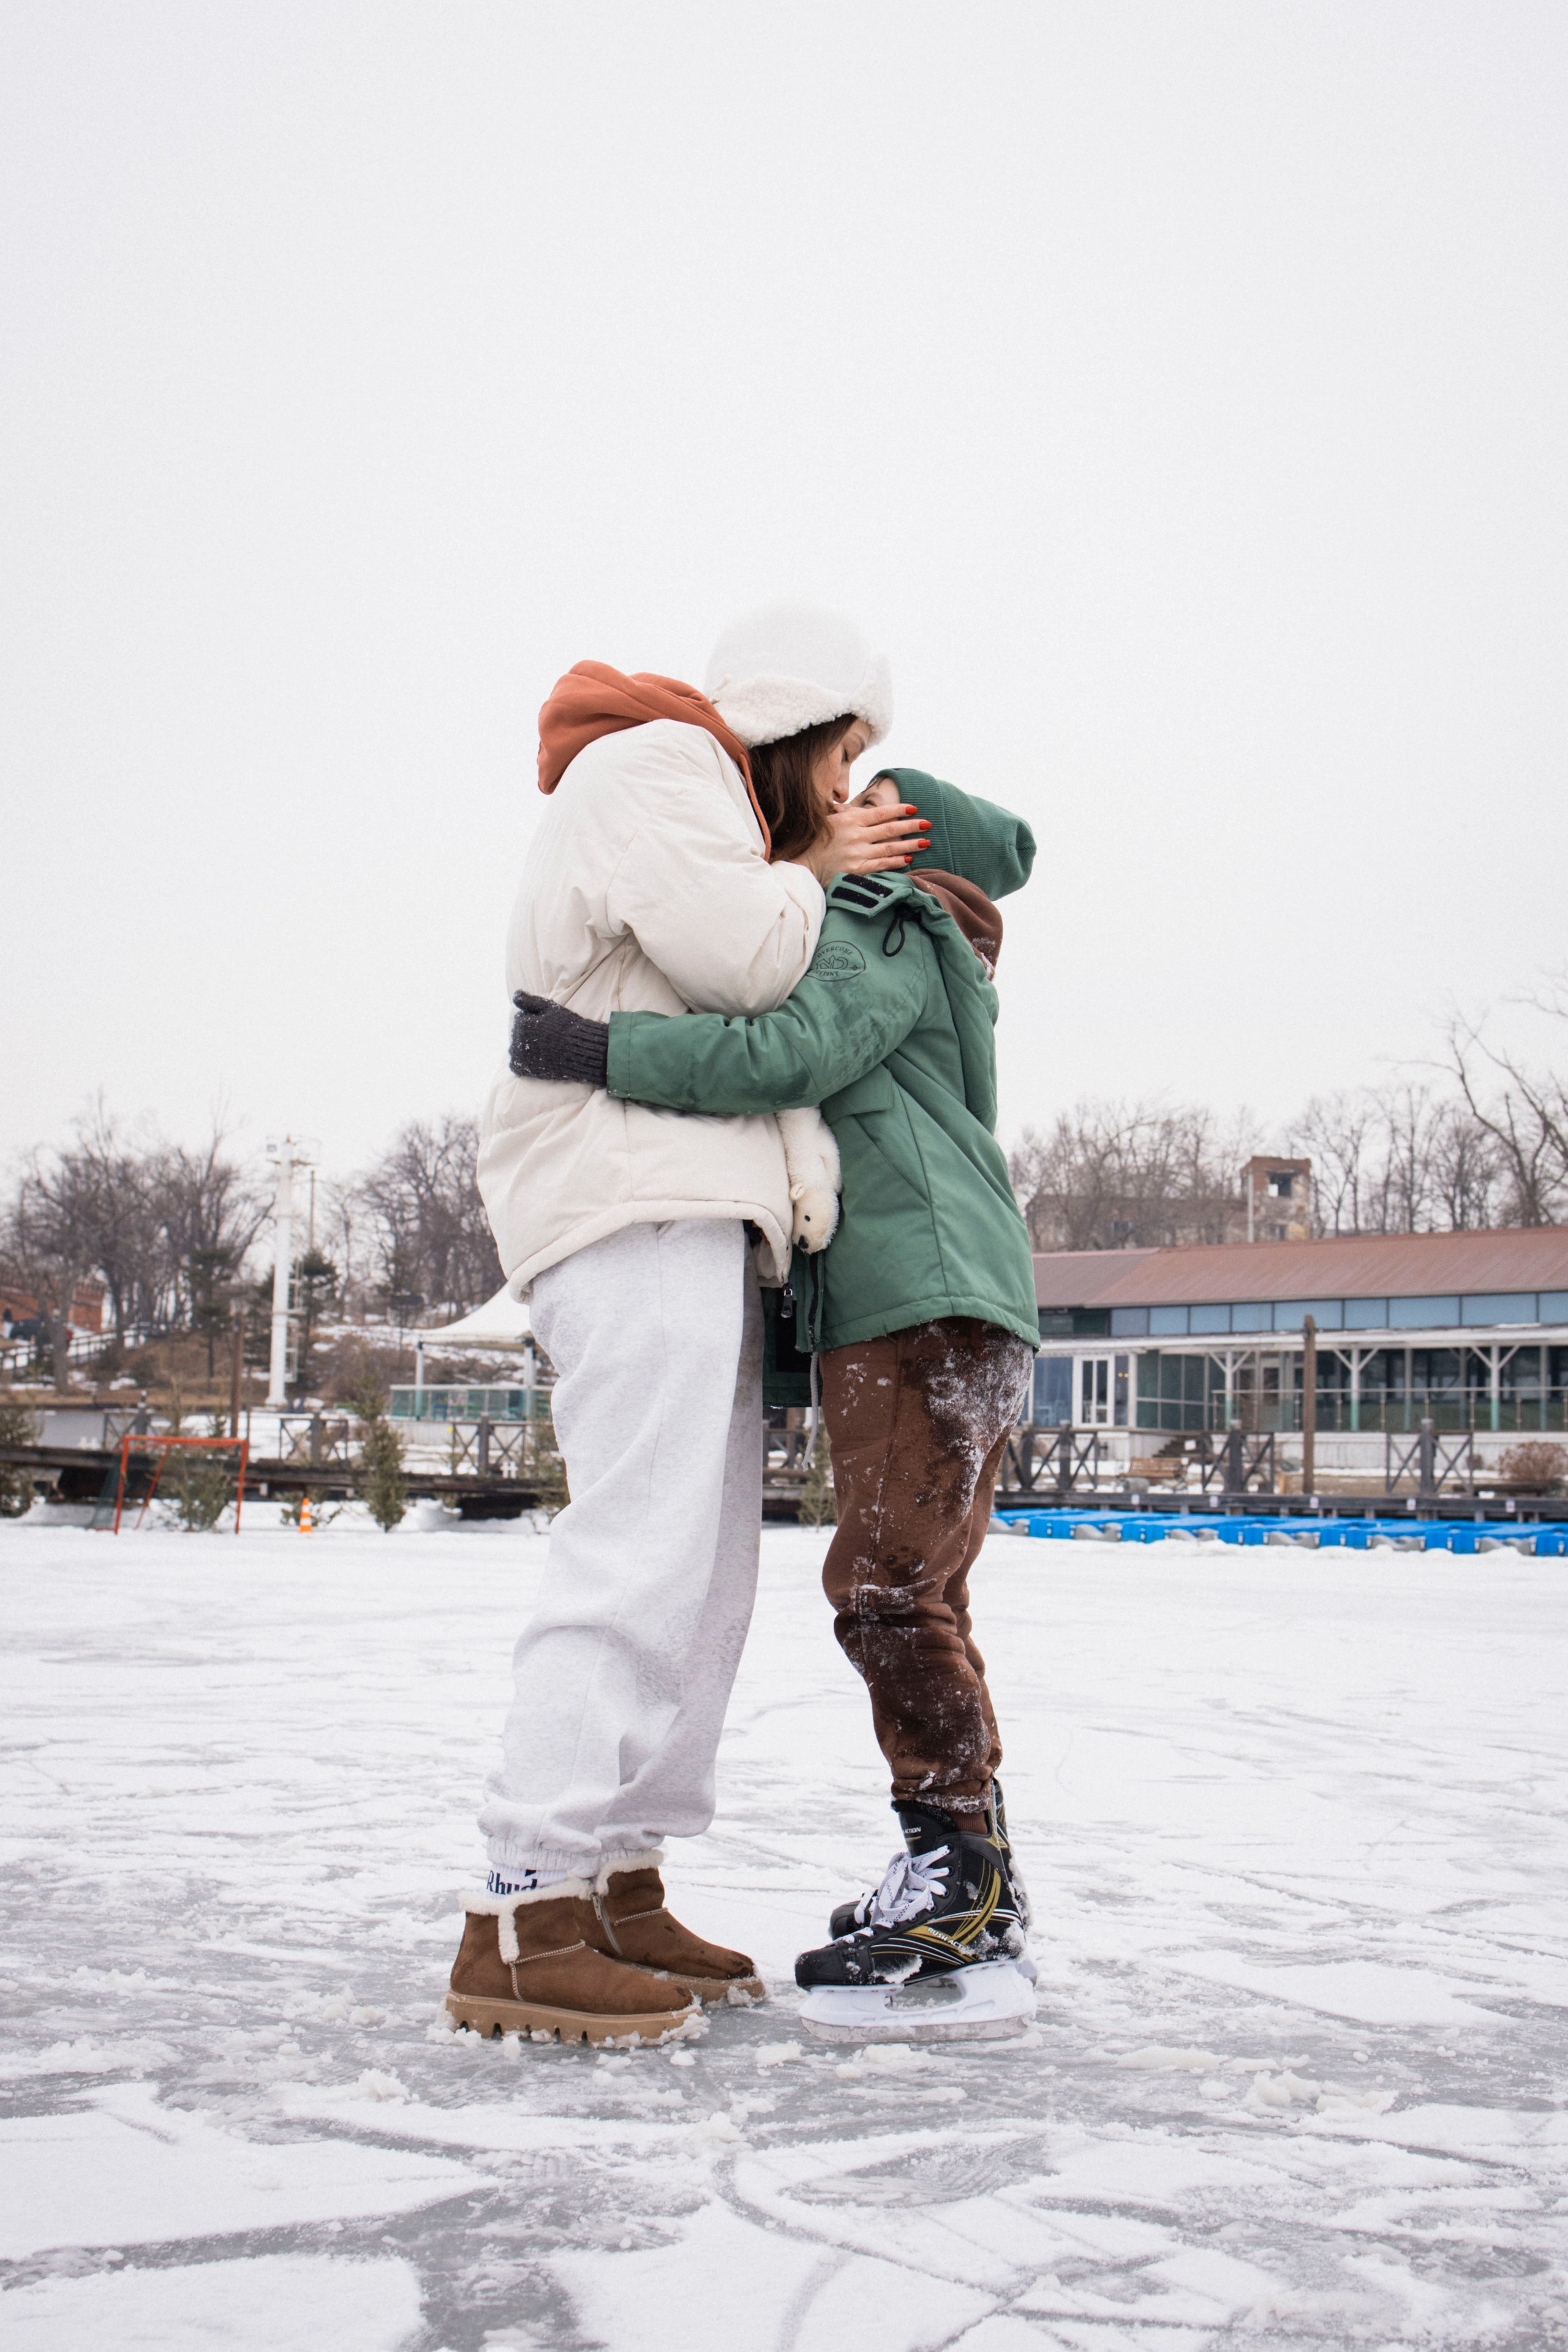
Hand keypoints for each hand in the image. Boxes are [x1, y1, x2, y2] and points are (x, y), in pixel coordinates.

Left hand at [509, 992, 609, 1087]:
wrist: (579, 1052)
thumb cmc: (568, 1028)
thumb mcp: (549, 1008)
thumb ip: (529, 1001)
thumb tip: (514, 995)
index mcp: (523, 1024)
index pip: (521, 1017)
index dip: (534, 1019)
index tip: (547, 1023)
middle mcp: (518, 1040)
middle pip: (518, 1032)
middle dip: (528, 1032)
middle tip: (547, 1036)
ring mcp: (521, 1056)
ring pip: (515, 1048)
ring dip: (524, 1046)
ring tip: (543, 1047)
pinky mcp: (525, 1069)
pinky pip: (516, 1065)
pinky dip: (522, 1062)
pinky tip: (534, 1058)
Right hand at [795, 798, 928, 885]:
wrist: (803, 866)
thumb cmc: (815, 842)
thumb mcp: (829, 820)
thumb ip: (847, 814)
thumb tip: (862, 809)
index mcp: (850, 819)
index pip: (881, 813)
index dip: (900, 810)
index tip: (914, 808)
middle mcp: (856, 835)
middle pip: (891, 829)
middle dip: (912, 826)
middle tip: (928, 823)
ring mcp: (858, 853)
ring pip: (890, 847)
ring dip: (910, 845)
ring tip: (925, 842)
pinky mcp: (857, 870)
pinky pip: (882, 865)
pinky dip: (896, 862)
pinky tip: (908, 859)